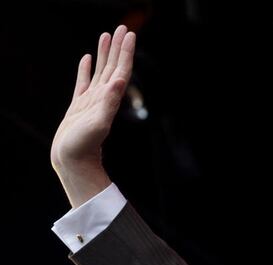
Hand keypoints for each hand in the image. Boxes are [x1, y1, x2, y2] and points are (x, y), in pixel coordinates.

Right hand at [51, 25, 135, 206]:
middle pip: (113, 66)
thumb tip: (120, 82)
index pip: (121, 70)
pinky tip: (86, 58)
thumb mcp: (100, 123)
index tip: (130, 34)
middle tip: (123, 27)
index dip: (126, 52)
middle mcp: (103, 97)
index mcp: (110, 98)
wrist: (72, 160)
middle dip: (118, 47)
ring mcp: (91, 100)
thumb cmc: (85, 145)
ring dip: (104, 54)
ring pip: (99, 70)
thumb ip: (110, 102)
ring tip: (106, 35)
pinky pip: (83, 82)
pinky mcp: (78, 105)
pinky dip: (86, 69)